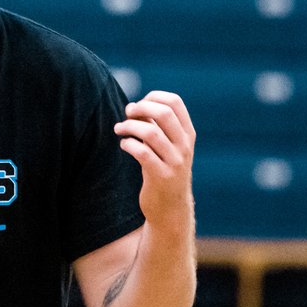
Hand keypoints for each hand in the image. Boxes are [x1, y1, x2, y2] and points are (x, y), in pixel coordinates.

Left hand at [114, 90, 195, 228]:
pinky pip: (142, 153)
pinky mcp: (161, 176)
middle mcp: (185, 146)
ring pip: (151, 132)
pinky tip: (124, 145)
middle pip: (164, 113)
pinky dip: (128, 144)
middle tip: (126, 113)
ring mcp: (175, 162)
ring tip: (118, 129)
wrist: (170, 208)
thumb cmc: (163, 170)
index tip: (139, 104)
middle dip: (140, 108)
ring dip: (129, 126)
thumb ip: (156, 127)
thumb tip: (133, 106)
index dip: (153, 97)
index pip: (175, 102)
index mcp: (188, 134)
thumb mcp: (166, 147)